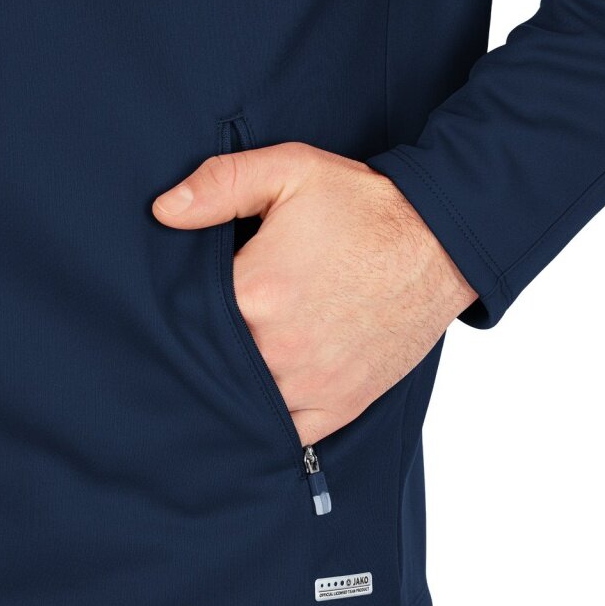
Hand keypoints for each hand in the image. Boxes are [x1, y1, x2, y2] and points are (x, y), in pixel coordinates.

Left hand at [153, 142, 476, 445]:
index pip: (186, 314)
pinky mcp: (338, 405)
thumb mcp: (292, 171)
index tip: (182, 300)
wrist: (440, 246)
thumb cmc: (366, 209)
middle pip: (211, 362)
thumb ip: (222, 184)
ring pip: (243, 402)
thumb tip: (164, 211)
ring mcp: (309, 383)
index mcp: (255, 292)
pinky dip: (268, 424)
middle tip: (203, 335)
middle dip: (202, 348)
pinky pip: (285, 434)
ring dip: (231, 388)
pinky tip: (258, 406)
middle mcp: (277, 347)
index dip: (180, 306)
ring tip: (227, 368)